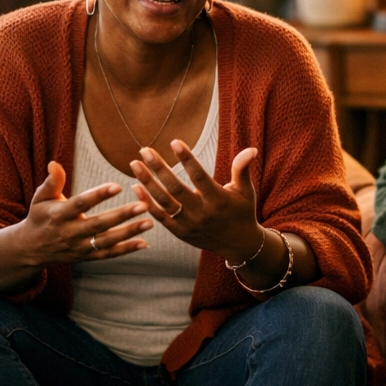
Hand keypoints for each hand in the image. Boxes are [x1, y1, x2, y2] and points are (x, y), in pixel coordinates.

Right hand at [15, 161, 153, 267]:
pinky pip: (108, 255)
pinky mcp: (86, 257)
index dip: (98, 195)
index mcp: (58, 215)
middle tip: (143, 205)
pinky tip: (144, 243)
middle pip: (98, 224)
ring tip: (149, 222)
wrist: (31, 248)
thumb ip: (52, 182)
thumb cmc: (40, 216)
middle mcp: (70, 233)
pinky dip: (126, 250)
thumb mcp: (40, 197)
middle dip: (121, 215)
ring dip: (129, 233)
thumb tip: (54, 163)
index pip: (80, 204)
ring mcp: (79, 247)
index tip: (117, 186)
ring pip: (106, 241)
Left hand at [130, 142, 263, 261]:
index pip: (199, 176)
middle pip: (176, 188)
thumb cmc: (242, 212)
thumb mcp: (246, 191)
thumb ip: (242, 169)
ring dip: (147, 183)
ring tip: (135, 165)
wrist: (239, 245)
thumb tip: (250, 149)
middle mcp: (202, 213)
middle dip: (158, 168)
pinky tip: (136, 187)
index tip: (174, 141)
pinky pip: (160, 217)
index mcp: (218, 200)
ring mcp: (189, 224)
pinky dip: (147, 203)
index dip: (187, 159)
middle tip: (144, 150)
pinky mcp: (180, 233)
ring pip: (164, 202)